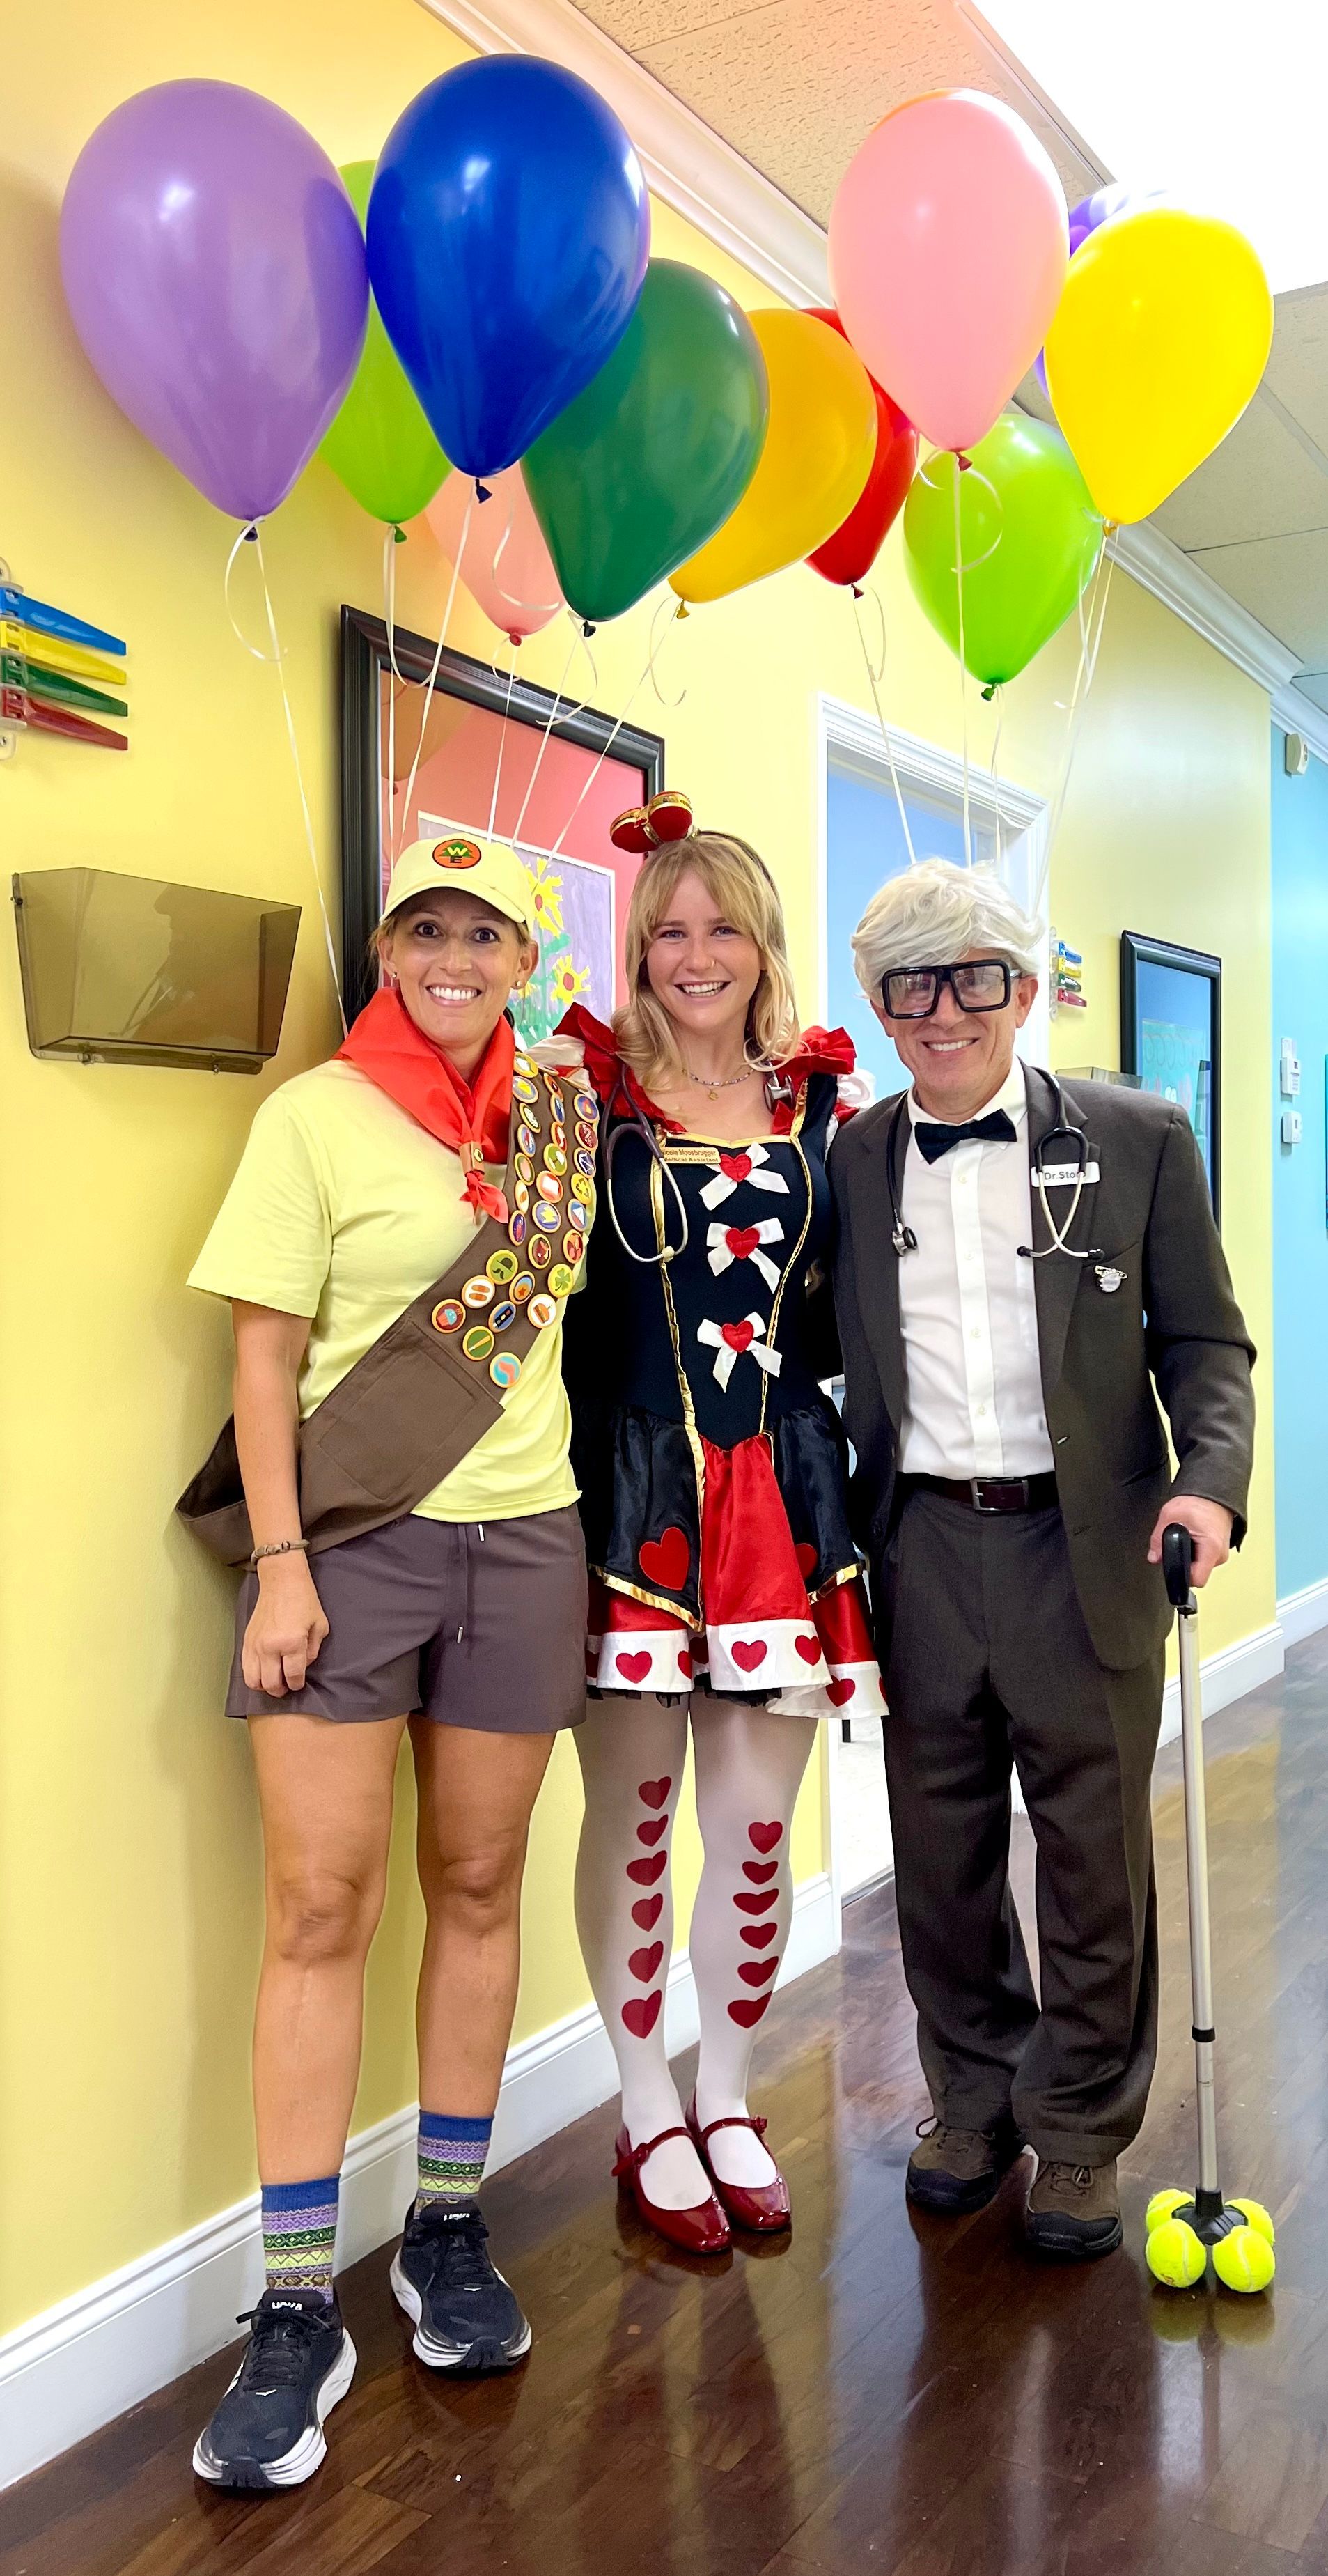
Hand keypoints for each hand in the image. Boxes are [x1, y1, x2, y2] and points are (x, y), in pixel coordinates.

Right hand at [241, 1556, 328, 1695]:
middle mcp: (270, 1647)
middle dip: (281, 1690)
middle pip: (271, 1684)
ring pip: (254, 1681)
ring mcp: (255, 1645)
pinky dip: (253, 1676)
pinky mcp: (246, 1641)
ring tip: (274, 1680)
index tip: (299, 1683)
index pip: (293, 1677)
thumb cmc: (303, 1600)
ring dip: (265, 1686)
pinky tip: (263, 1671)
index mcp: (291, 1643)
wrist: (281, 1581)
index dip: (298, 1684)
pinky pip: (245, 1668)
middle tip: (287, 1686)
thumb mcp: (319, 1626)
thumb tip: (303, 1667)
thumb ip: (313, 1651)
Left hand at [1147, 1495, 1232, 1590]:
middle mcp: (1220, 1554)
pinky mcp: (1219, 1550)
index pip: (1197, 1580)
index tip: (1172, 1568)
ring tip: (1185, 1539)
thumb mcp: (1170, 1516)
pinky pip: (1203, 1560)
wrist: (1212, 1493)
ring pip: (1199, 1567)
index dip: (1181, 1577)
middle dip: (1183, 1564)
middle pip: (1197, 1574)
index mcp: (1211, 1548)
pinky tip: (1192, 1540)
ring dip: (1189, 1558)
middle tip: (1177, 1546)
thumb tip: (1154, 1556)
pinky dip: (1195, 1553)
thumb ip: (1158, 1539)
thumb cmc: (1198, 1501)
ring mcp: (1221, 1553)